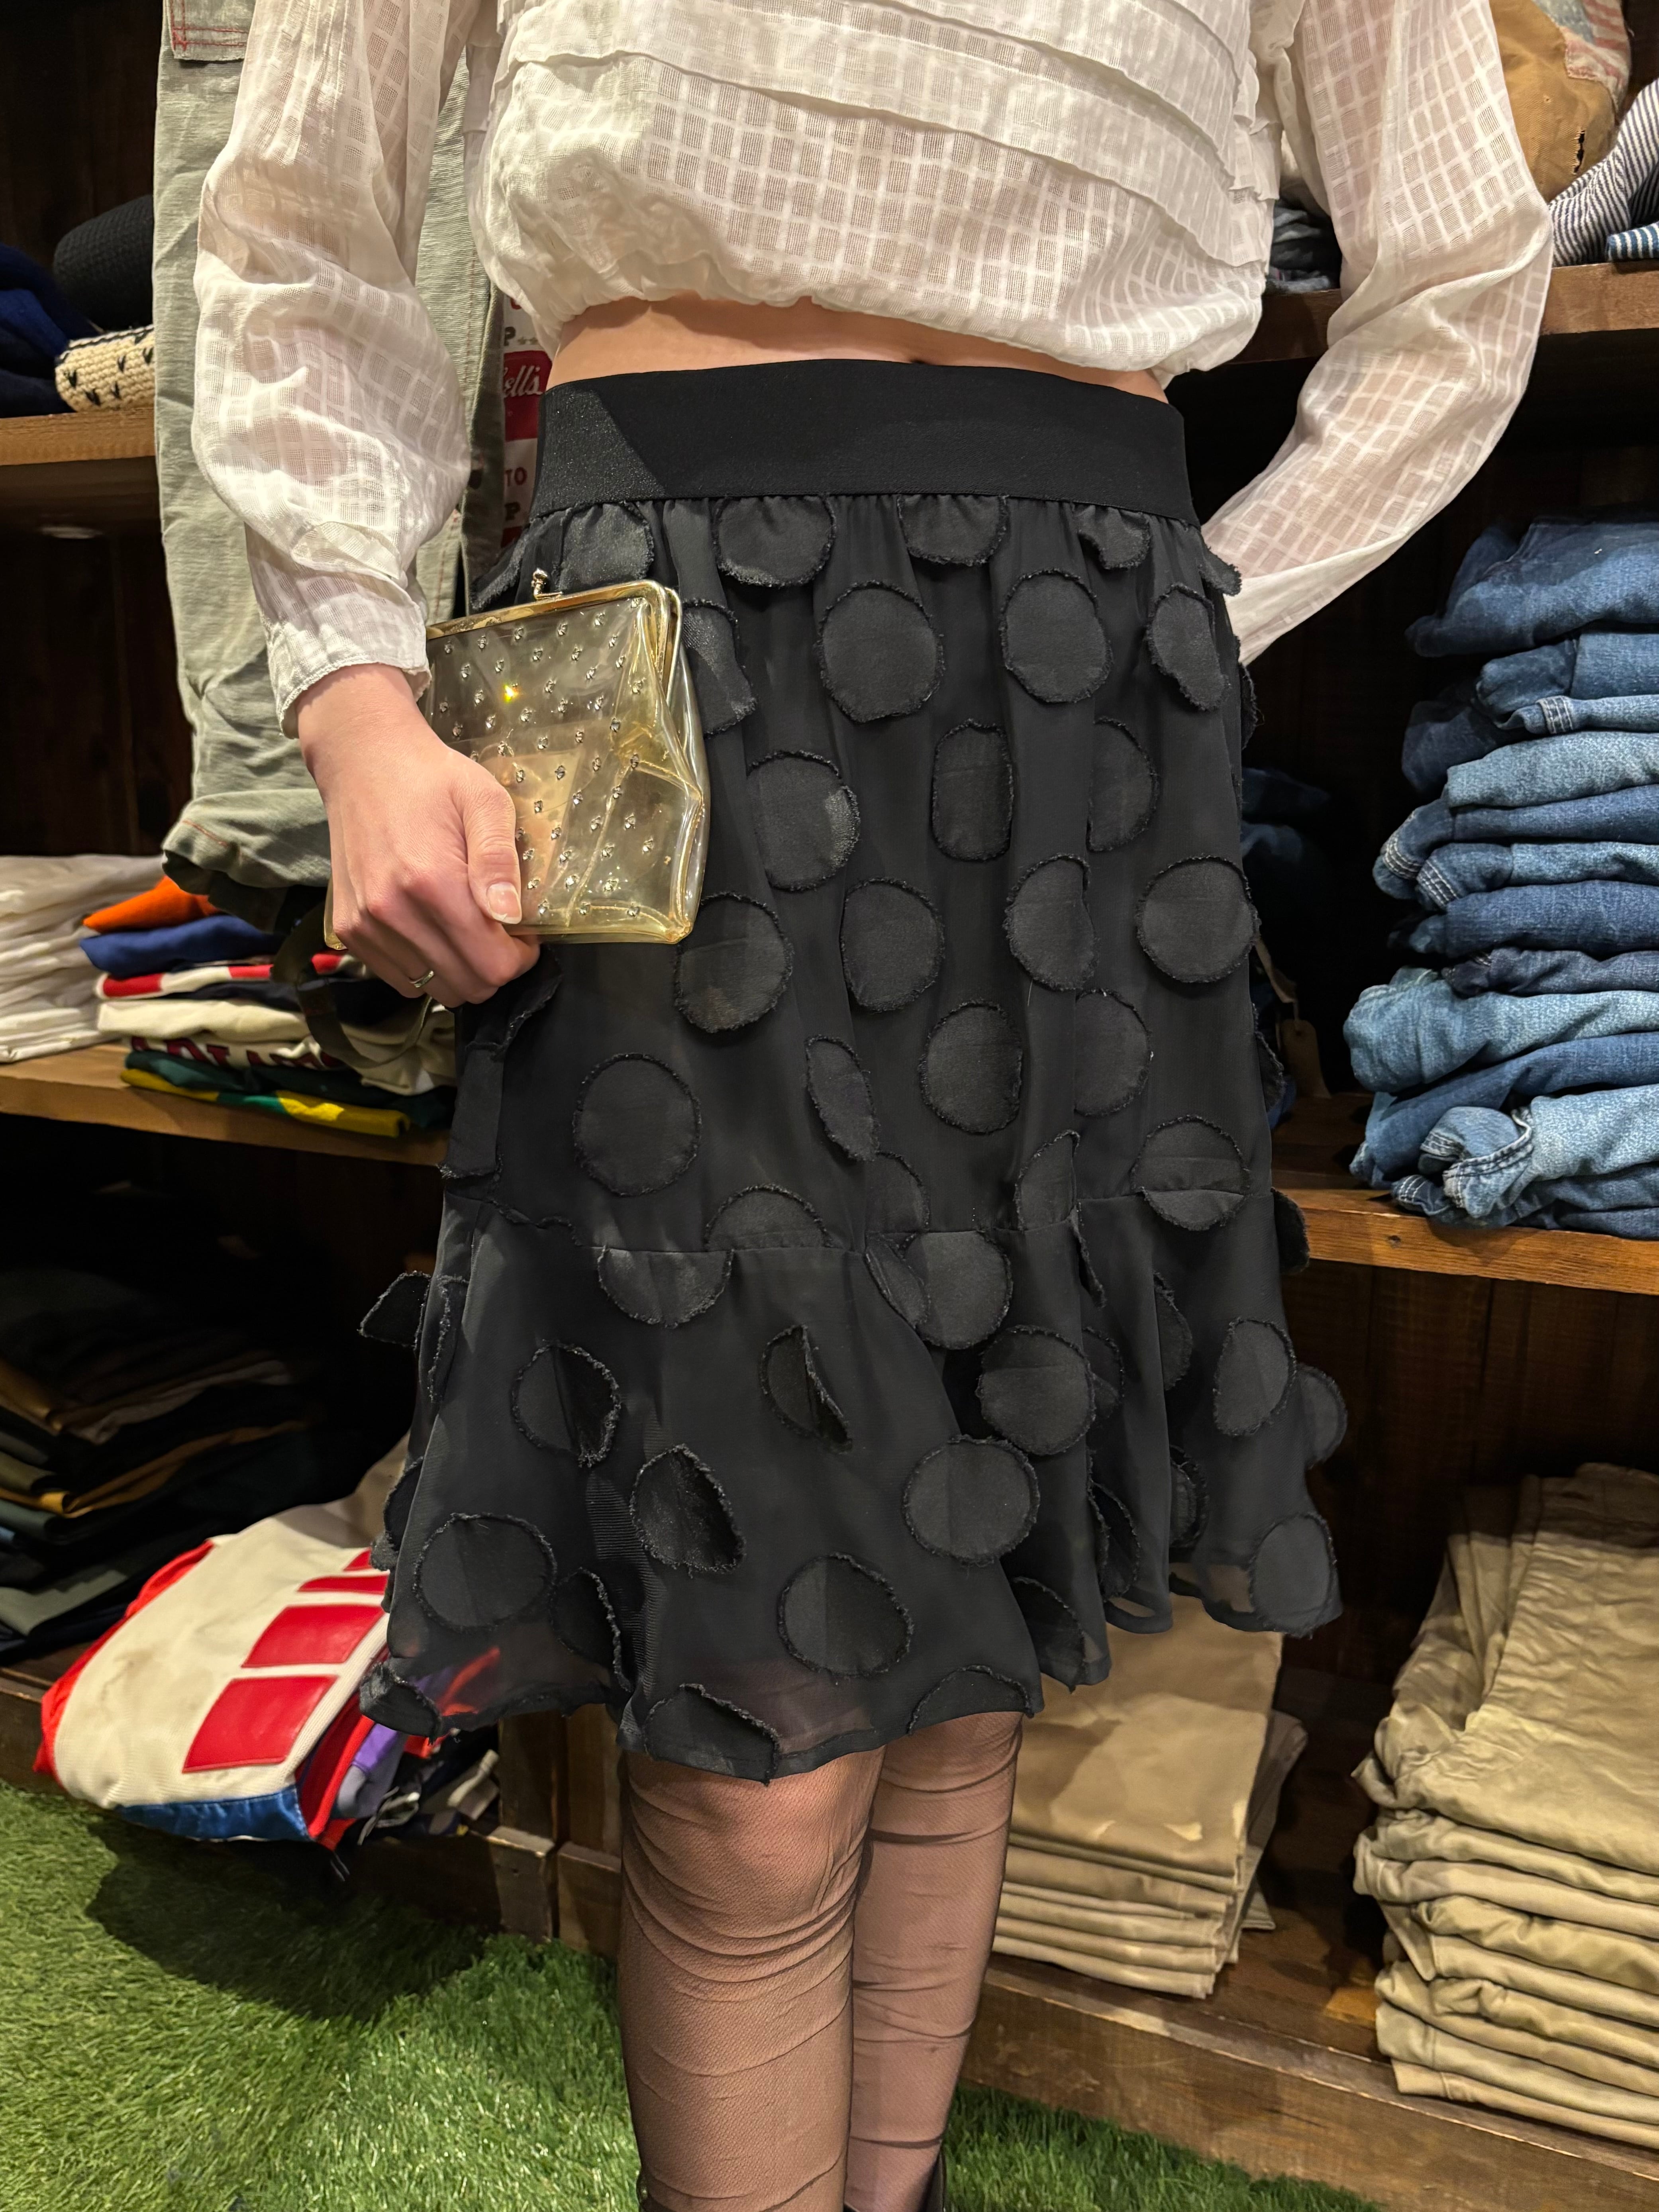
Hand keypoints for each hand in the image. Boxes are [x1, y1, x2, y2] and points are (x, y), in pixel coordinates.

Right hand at [297, 662, 539, 1004]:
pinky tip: (433, 930)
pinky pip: (399, 979)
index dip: (520, 958)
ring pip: (433, 989)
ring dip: (460, 970)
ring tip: (465, 927)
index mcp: (432, 882)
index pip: (492, 966)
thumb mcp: (485, 802)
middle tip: (498, 931)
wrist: (364, 761)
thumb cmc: (433, 780)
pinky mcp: (348, 930)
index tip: (522, 933)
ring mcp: (365, 924)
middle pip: (466, 987)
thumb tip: (510, 916)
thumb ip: (500, 861)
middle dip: (494, 967)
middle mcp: (392, 911)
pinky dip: (425, 967)